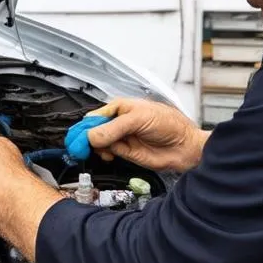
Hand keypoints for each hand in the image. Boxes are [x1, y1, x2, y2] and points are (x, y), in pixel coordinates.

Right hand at [85, 99, 207, 172]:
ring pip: (98, 142)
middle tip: (79, 145)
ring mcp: (122, 137)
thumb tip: (92, 136)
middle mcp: (119, 122)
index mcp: (121, 107)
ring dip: (95, 146)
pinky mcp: (125, 152)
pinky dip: (104, 154)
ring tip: (99, 149)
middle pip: (93, 129)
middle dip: (86, 136)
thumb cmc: (170, 124)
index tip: (78, 136)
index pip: (95, 115)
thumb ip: (114, 128)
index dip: (85, 125)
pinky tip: (107, 154)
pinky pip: (107, 152)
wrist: (185, 147)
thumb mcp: (139, 119)